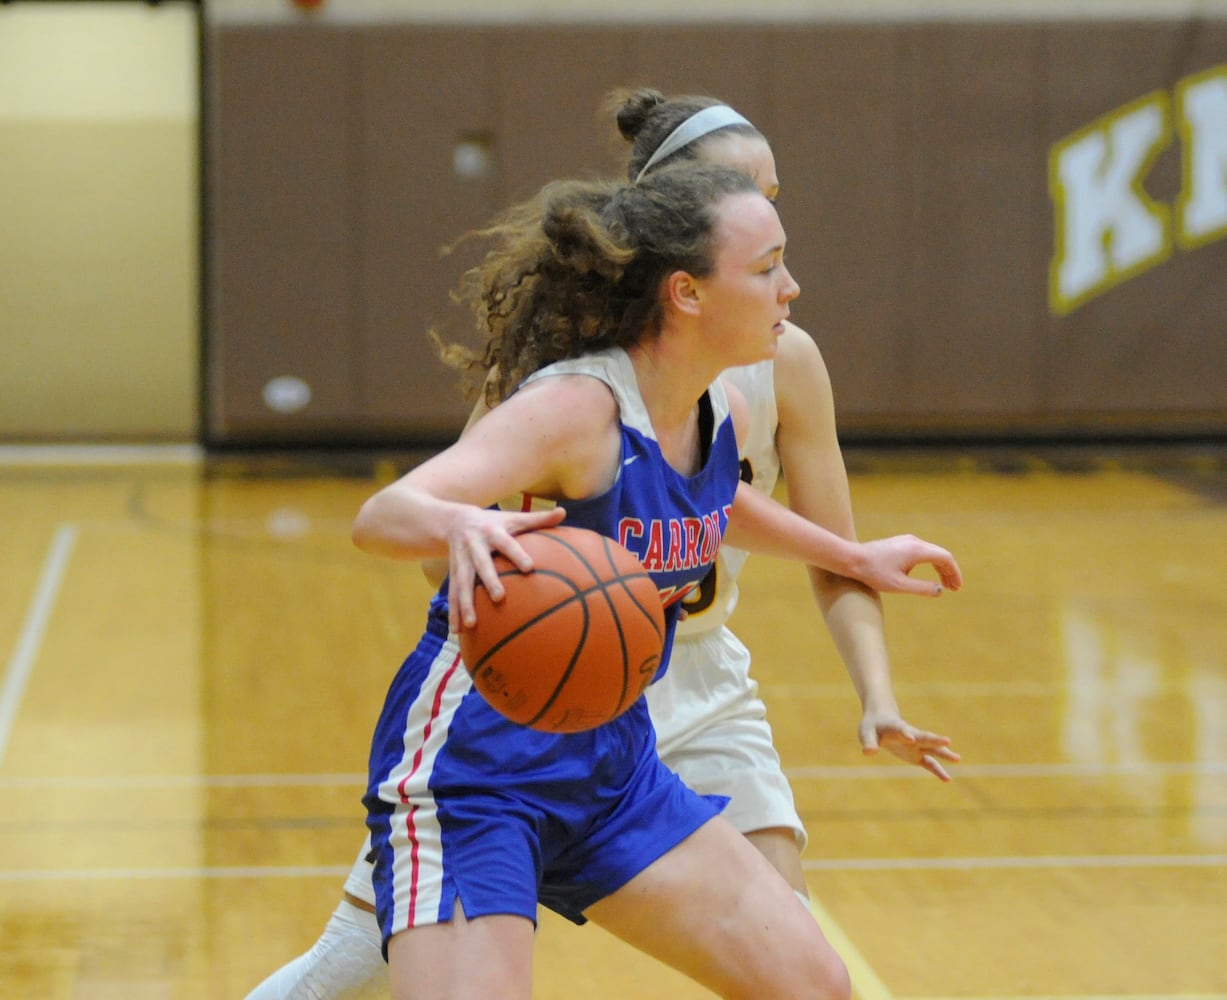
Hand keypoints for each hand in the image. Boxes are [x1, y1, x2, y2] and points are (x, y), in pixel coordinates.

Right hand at [446, 505, 566, 631]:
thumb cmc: (493, 522)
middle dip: (489, 581)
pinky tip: (457, 632)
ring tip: (472, 624)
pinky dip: (454, 613)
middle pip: (481, 565)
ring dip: (465, 604)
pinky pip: (452, 595)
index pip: (506, 543)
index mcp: (492, 533)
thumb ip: (538, 518)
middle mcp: (474, 547)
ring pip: (462, 584)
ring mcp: (461, 562)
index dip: (517, 554)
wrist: (453, 521)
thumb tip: (563, 512)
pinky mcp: (452, 574)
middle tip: (499, 598)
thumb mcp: (513, 517)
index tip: (530, 567)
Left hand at [849, 535, 961, 595]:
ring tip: (943, 585)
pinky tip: (924, 577)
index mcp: (917, 550)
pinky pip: (921, 551)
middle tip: (953, 589)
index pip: (945, 558)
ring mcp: (906, 540)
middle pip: (940, 554)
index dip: (954, 573)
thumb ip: (922, 588)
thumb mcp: (899, 585)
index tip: (956, 588)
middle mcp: (914, 541)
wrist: (852, 559)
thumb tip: (940, 591)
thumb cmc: (873, 573)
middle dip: (949, 572)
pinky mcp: (899, 543)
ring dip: (939, 568)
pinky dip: (928, 563)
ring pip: (931, 552)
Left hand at [859, 711, 959, 780]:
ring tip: (958, 758)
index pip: (901, 730)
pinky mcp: (917, 755)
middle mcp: (910, 735)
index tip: (911, 738)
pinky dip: (937, 770)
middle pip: (924, 737)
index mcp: (895, 727)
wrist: (882, 720)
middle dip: (934, 739)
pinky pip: (929, 763)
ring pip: (932, 749)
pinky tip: (948, 779)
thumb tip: (868, 752)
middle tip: (947, 741)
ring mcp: (916, 745)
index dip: (905, 733)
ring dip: (943, 753)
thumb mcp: (866, 733)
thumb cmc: (873, 726)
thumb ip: (868, 742)